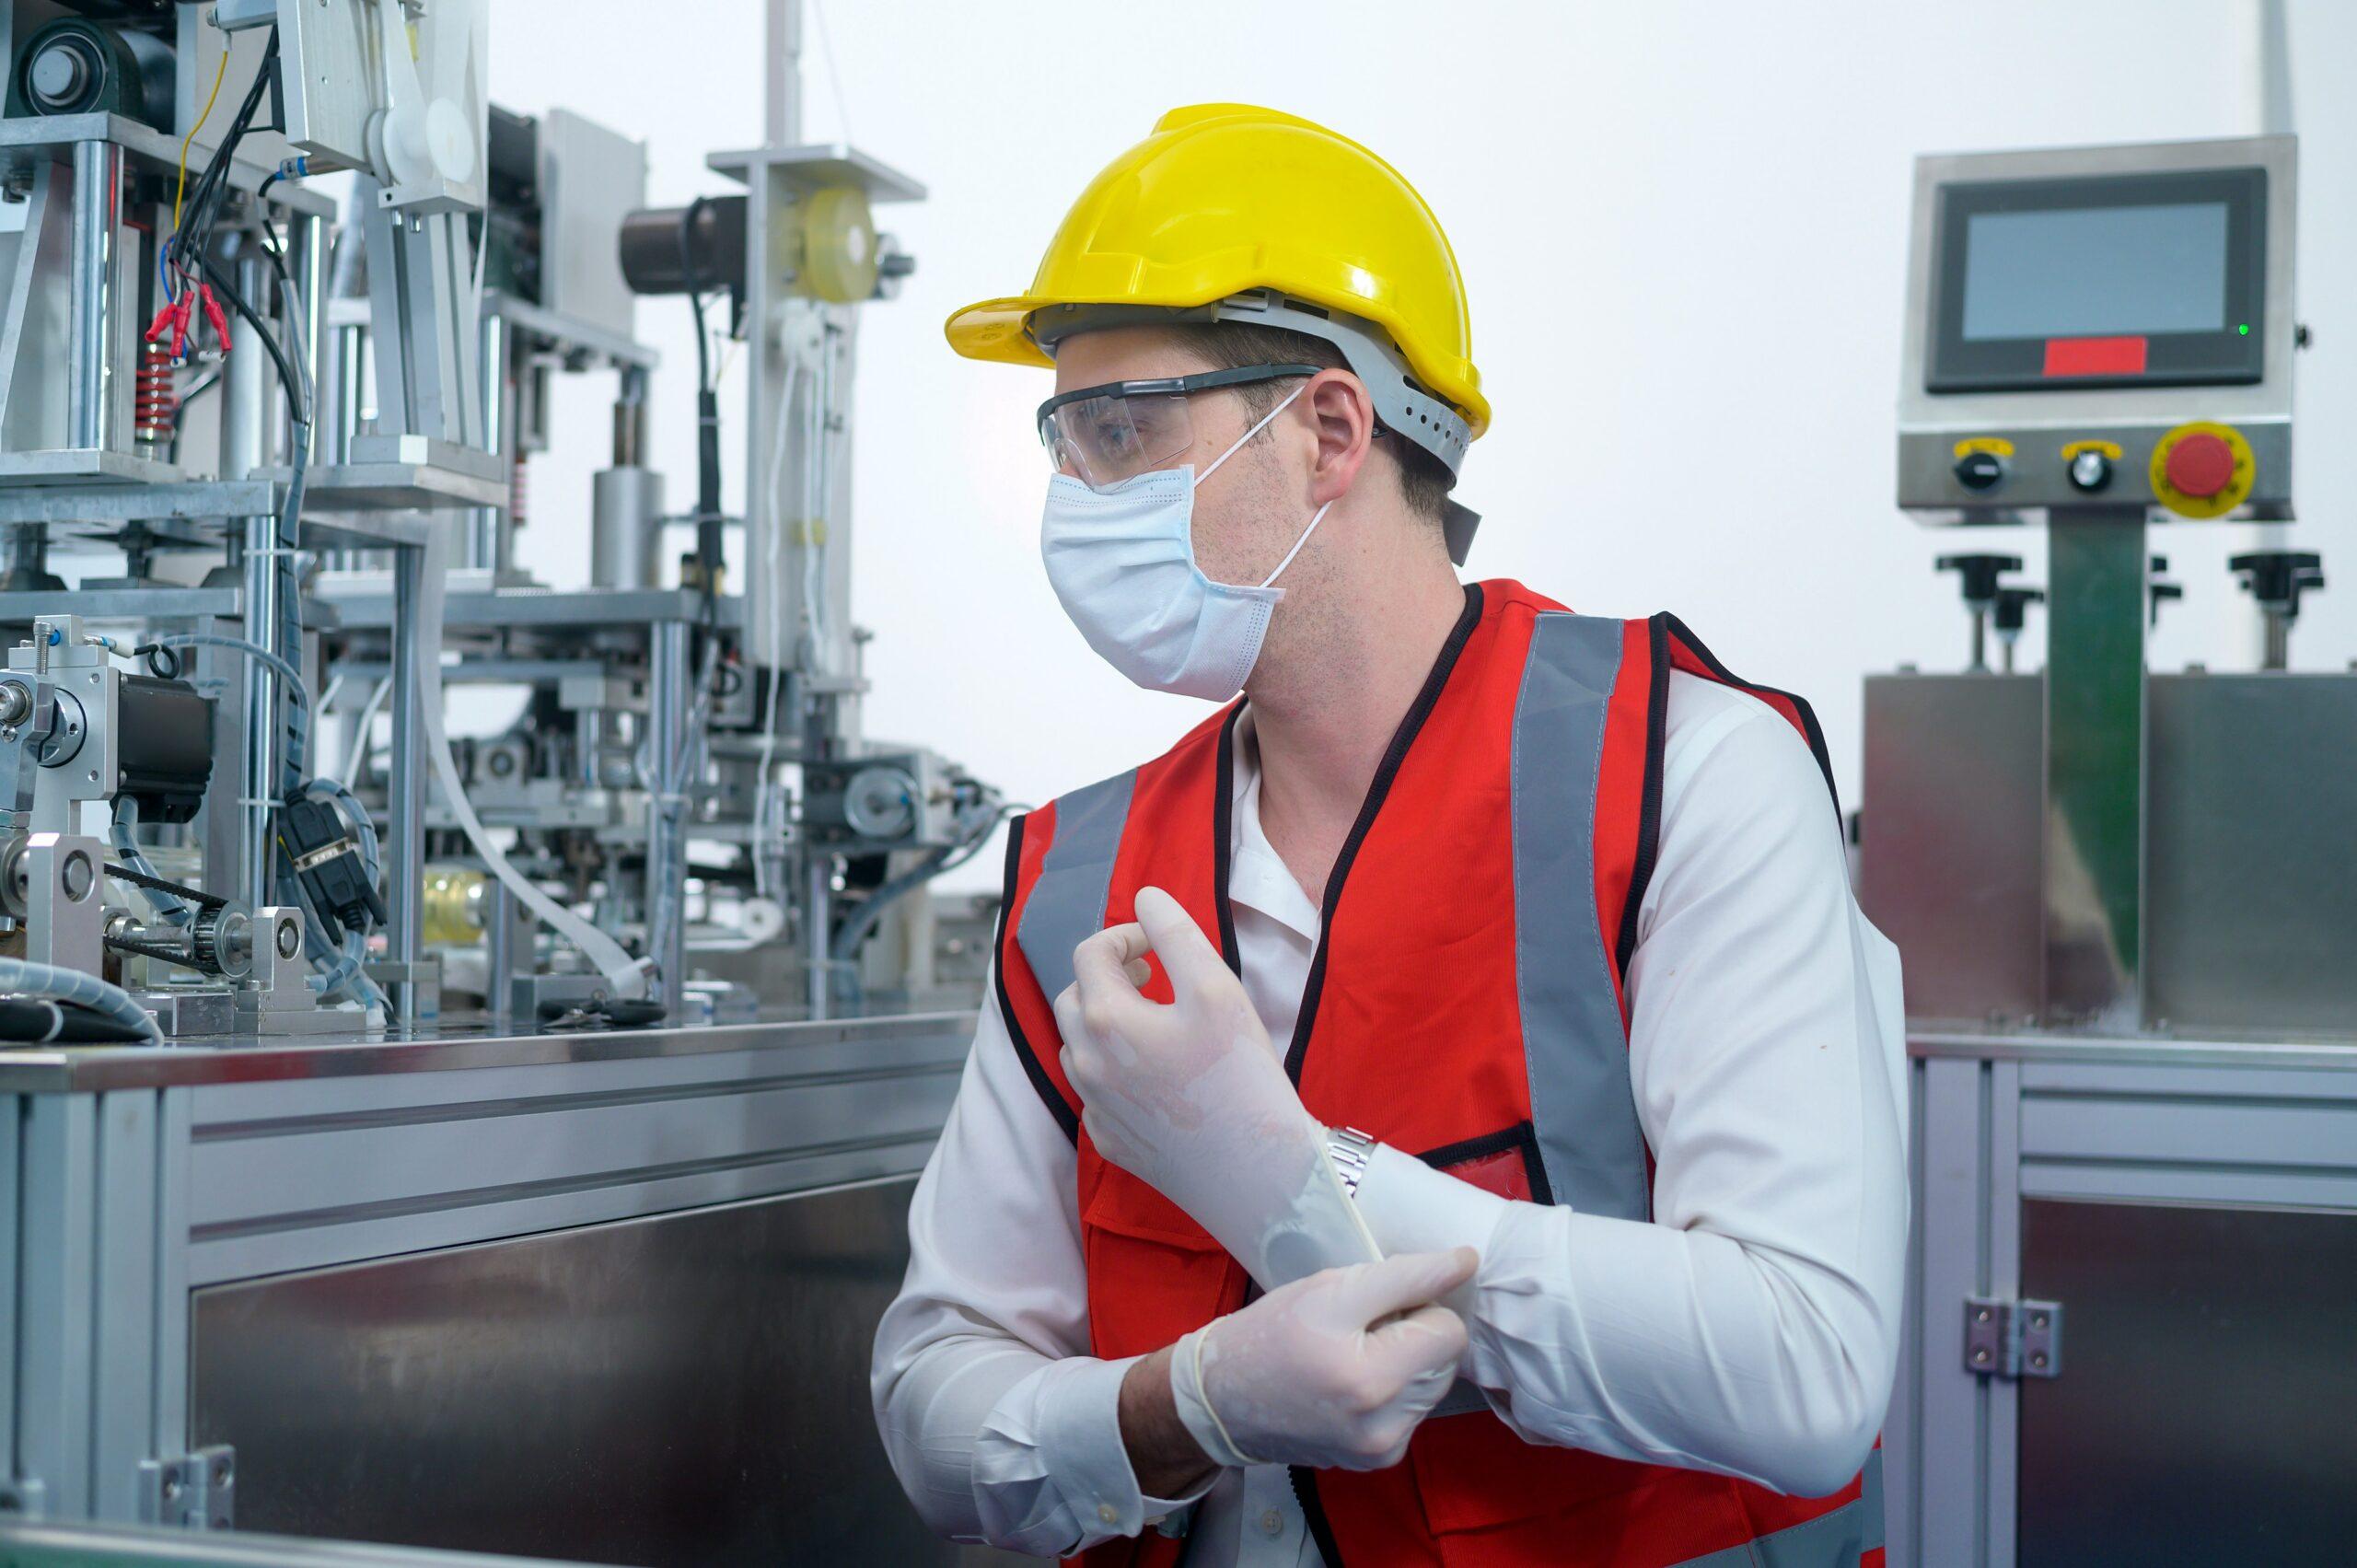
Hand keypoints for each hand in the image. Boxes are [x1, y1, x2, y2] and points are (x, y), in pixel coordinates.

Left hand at [1056, 886, 1375, 1286]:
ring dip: (1105, 1020)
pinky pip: (1096, 1092)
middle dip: (1107, 975)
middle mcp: (1086, 1064)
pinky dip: (1115, 1069)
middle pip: (1073, 998)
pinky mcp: (1112, 1142)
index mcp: (1105, 1020)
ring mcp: (1095, 1109)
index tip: (1159, 942)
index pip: (1089, 952)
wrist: (1258, 1174)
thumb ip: (1175, 934)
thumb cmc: (1242, 1077)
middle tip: (1152, 975)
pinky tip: (1157, 1073)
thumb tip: (1145, 898)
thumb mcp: (1216, 988)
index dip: (1124, 935)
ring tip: (1154, 1018)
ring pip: (1079, 1047)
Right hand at [1172, 1249, 1475, 1470]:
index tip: (1383, 1299)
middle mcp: (1382, 1423)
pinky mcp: (1380, 1460)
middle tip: (1362, 1327)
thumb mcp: (1329, 1289)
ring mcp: (1382, 1447)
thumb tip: (1467, 1261)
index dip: (1419, 1303)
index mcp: (1369, 1376)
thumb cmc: (1272, 1332)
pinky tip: (1356, 1384)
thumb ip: (1404, 1276)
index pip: (1449, 1329)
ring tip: (1357, 1355)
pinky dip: (1397, 1391)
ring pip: (1435, 1383)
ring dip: (1409, 1362)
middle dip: (1415, 1333)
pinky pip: (1417, 1410)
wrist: (1224, 1399)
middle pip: (1447, 1358)